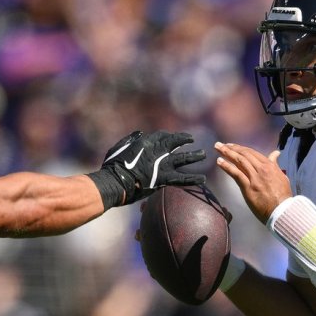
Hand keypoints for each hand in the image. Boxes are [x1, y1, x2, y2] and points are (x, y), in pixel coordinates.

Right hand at [89, 131, 205, 207]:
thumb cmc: (112, 167)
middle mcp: (157, 150)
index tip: (173, 138)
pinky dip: (193, 178)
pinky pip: (182, 178)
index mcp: (145, 142)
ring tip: (203, 154)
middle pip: (174, 143)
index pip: (161, 136)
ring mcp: (162, 164)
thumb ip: (130, 139)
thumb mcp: (119, 148)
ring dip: (194, 156)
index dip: (168, 136)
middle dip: (183, 140)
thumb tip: (140, 133)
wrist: (115, 182)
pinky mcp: (164, 178)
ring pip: (183, 158)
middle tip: (192, 140)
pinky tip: (203, 179)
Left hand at [214, 142, 290, 223]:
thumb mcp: (282, 176)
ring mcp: (254, 178)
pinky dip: (227, 166)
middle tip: (220, 145)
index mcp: (269, 166)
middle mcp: (261, 169)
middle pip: (244, 155)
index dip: (240, 148)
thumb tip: (275, 153)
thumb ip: (275, 164)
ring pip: (239, 161)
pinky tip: (219, 161)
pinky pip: (236, 174)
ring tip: (217, 148)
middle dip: (231, 148)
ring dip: (227, 153)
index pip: (252, 153)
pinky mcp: (248, 187)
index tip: (232, 146)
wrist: (282, 209)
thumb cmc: (283, 195)